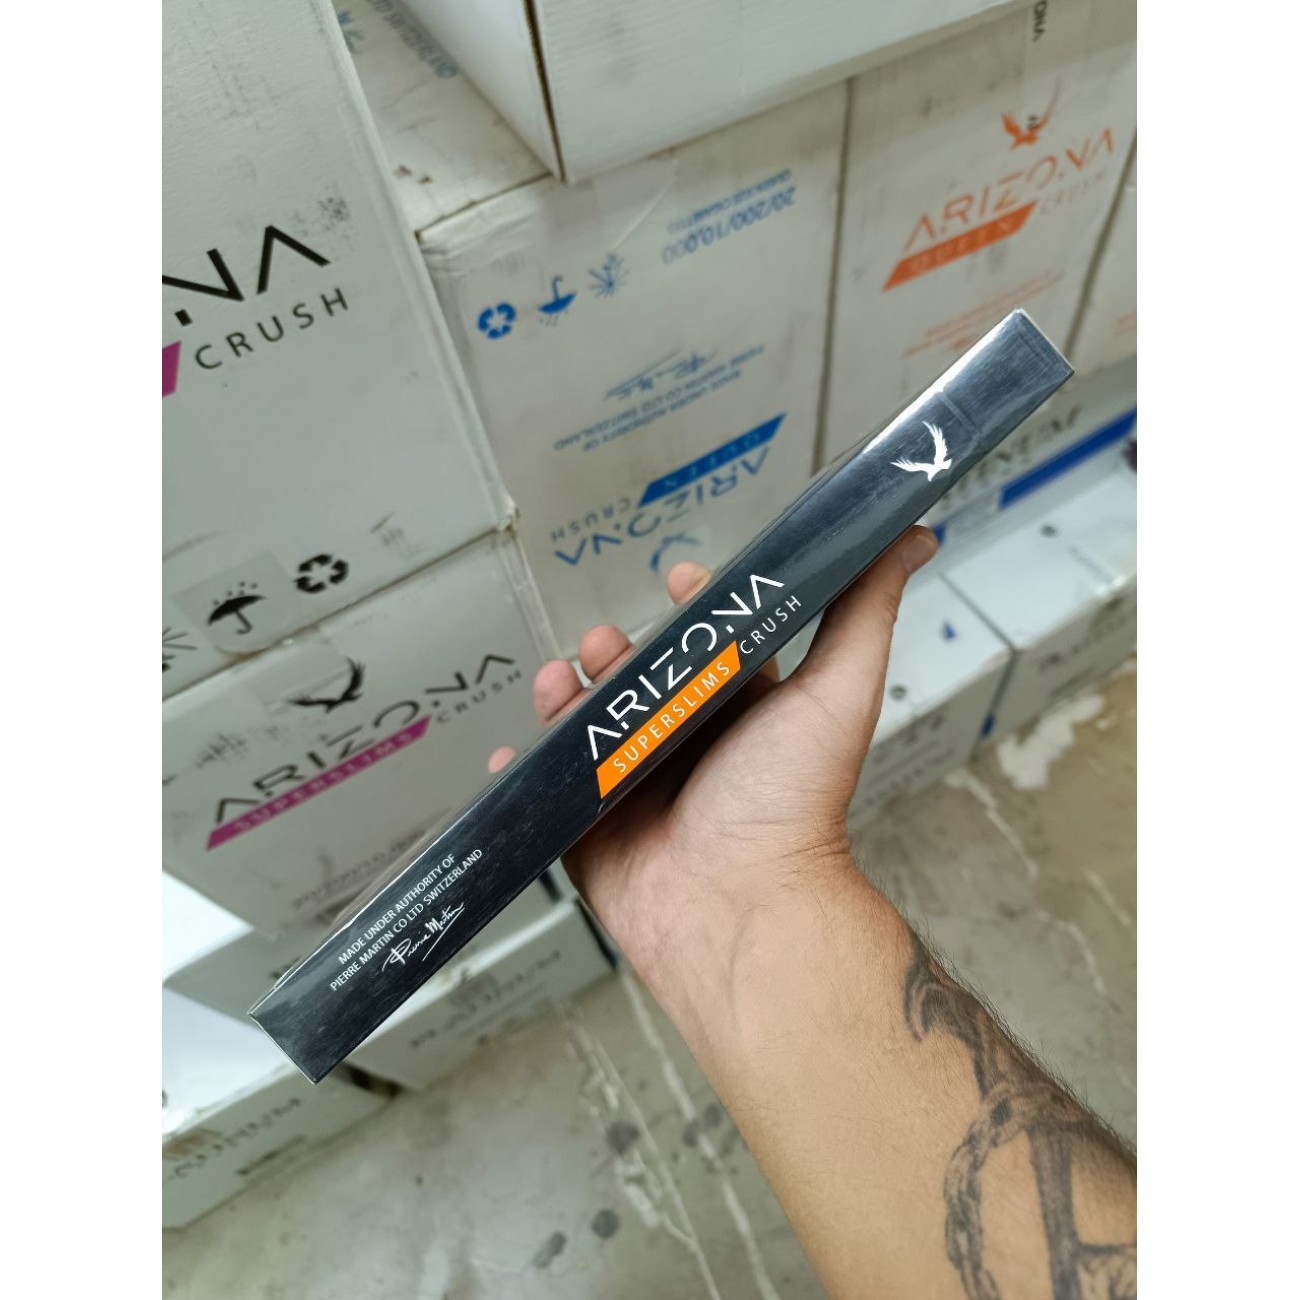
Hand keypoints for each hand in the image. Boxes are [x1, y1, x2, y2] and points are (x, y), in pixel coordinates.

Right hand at [488, 526, 937, 1023]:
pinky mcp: (589, 829)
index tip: (677, 576)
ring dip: (565, 694)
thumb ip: (863, 611)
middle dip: (616, 649)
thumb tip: (914, 533)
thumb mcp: (836, 692)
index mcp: (742, 712)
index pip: (710, 645)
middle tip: (606, 645)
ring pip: (586, 725)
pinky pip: (546, 788)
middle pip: (638, 677)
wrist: (738, 907)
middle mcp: (688, 745)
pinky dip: (524, 766)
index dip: (692, 606)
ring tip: (560, 683)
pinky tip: (515, 748)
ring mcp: (633, 787)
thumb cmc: (790, 800)